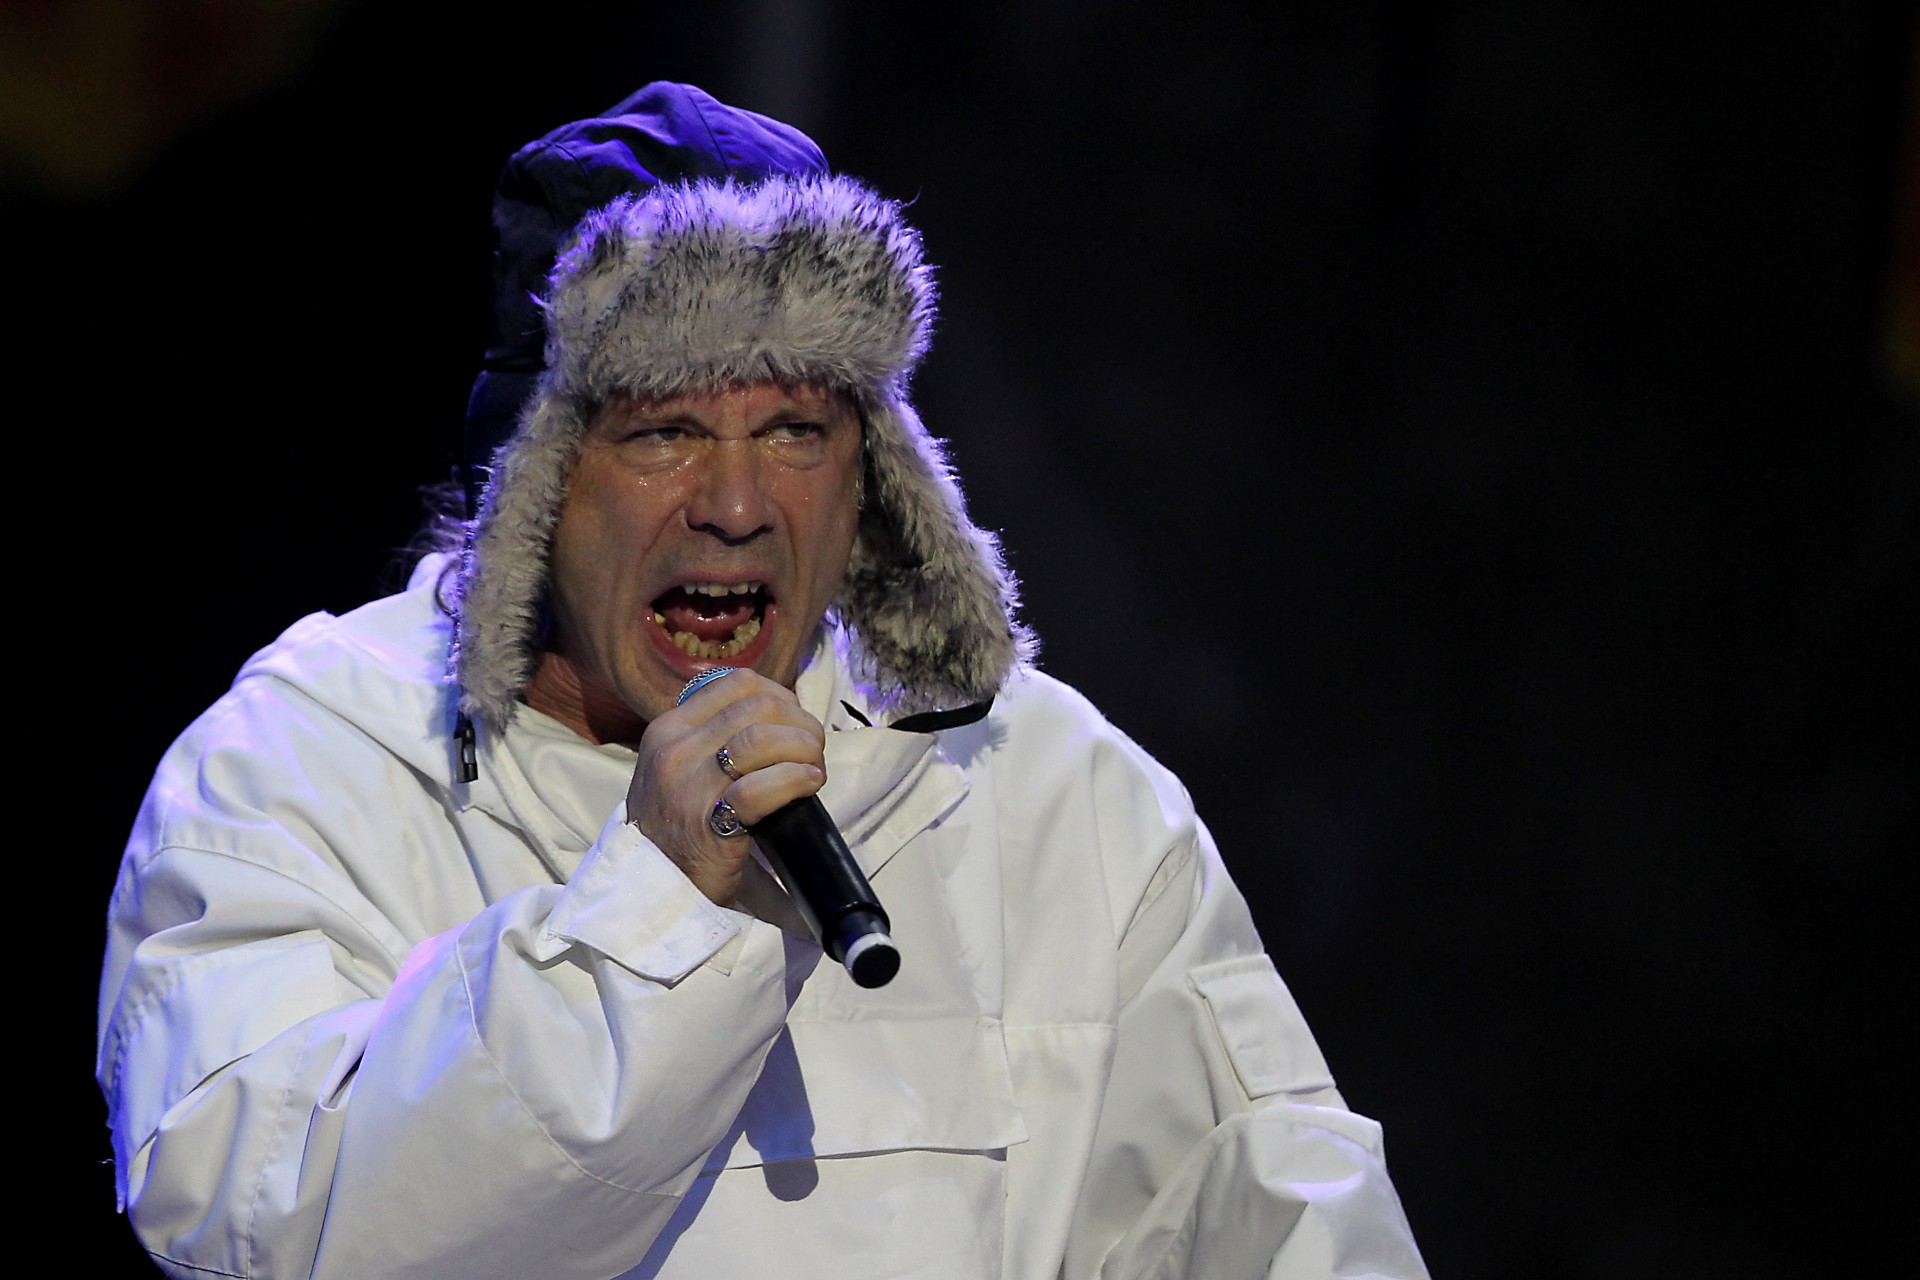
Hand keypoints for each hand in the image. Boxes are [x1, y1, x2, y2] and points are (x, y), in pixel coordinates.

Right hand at [626, 670, 826, 905]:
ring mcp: (687, 787)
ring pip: (760, 739)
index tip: (796, 723)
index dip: (782, 696)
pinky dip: (796, 780)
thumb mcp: (677, 770)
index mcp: (668, 729)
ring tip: (814, 770)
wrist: (652, 891)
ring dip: (803, 749)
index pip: (737, 683)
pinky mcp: (707, 824)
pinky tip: (809, 785)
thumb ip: (712, 739)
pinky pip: (761, 787)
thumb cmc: (675, 831)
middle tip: (813, 752)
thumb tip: (776, 717)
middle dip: (800, 724)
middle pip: (758, 707)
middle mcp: (674, 750)